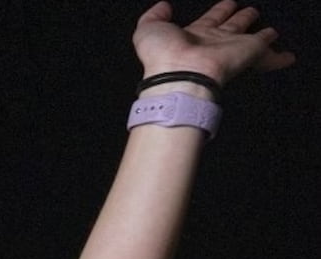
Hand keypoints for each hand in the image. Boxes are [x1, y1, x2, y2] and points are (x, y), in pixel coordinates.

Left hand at [133, 1, 294, 84]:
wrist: (180, 75)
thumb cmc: (162, 54)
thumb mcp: (149, 29)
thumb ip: (155, 16)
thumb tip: (164, 5)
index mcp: (193, 35)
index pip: (209, 20)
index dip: (218, 12)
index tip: (227, 5)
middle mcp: (214, 42)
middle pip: (232, 27)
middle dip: (240, 19)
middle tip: (250, 12)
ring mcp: (232, 49)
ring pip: (250, 39)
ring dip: (261, 35)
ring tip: (270, 31)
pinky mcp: (248, 53)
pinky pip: (266, 54)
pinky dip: (277, 57)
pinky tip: (285, 56)